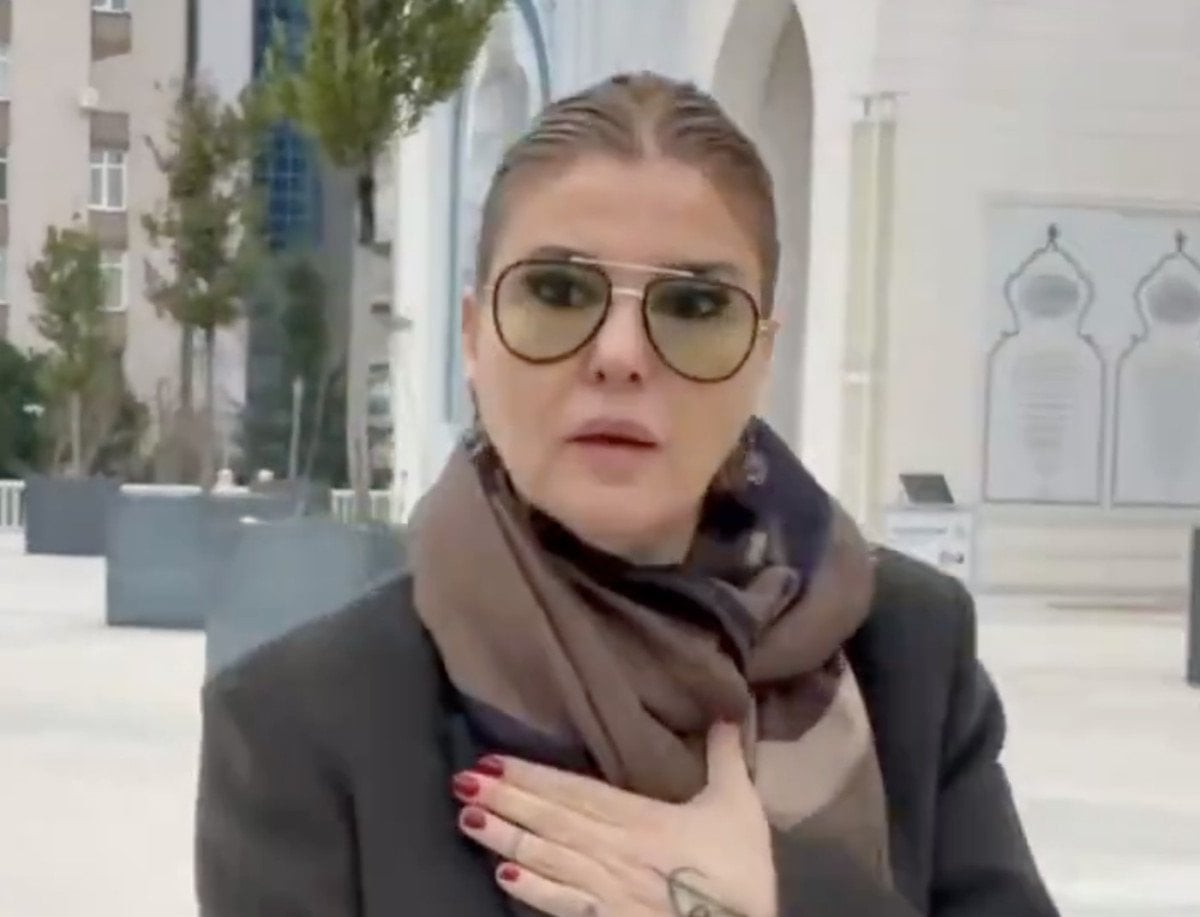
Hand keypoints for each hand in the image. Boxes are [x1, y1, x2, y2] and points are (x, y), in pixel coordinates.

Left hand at [452, 721, 776, 916]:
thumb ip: (725, 757)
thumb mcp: (738, 806)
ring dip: (505, 838)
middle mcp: (614, 850)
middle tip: (462, 782)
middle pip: (551, 820)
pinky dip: (532, 890)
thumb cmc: (739, 872)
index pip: (575, 792)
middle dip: (505, 800)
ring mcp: (607, 889)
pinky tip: (502, 875)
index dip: (532, 776)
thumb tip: (724, 708)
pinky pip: (562, 904)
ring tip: (467, 819)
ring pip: (547, 857)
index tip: (493, 761)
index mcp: (640, 819)